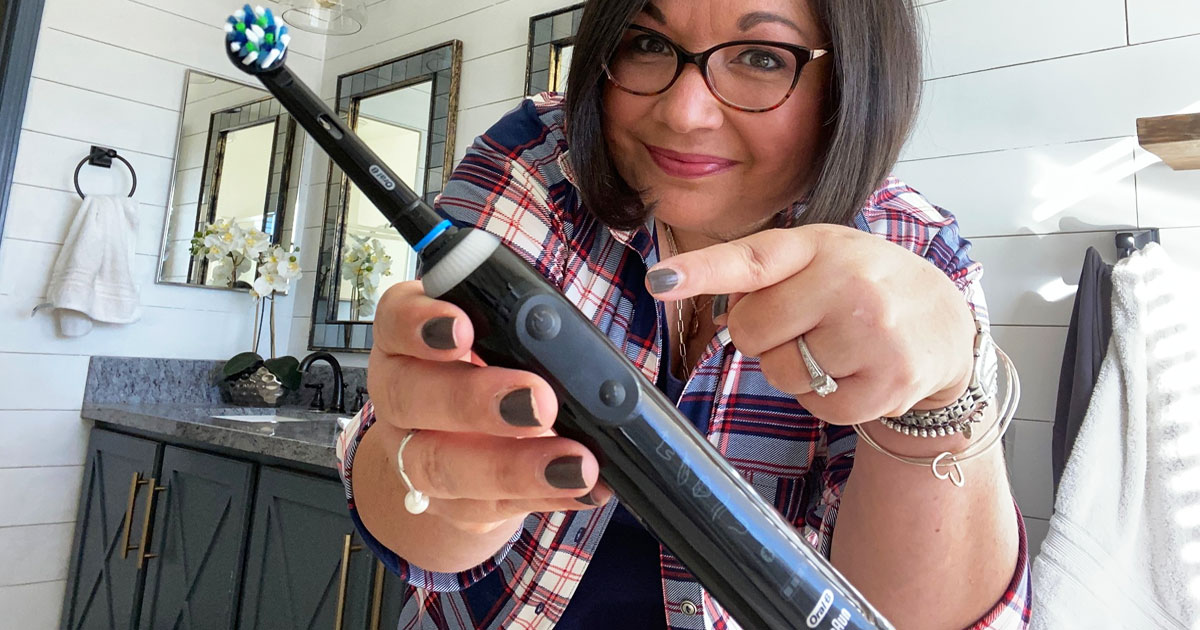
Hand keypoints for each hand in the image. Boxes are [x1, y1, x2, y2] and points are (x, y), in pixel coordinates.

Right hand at [367, 281, 611, 534]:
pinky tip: (586, 490)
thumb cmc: (495, 363)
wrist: (466, 435)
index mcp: (406, 338)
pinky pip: (485, 508)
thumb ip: (524, 330)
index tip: (462, 327)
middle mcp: (399, 394)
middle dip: (474, 401)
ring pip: (441, 468)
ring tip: (576, 466)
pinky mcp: (447, 503)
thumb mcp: (505, 335)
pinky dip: (544, 499)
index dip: (421, 324)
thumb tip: (579, 350)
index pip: (395, 322)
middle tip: (538, 402)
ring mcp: (412, 455)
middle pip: (410, 398)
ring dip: (513, 470)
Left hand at [646, 224, 975, 425]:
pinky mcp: (888, 383)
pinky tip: (854, 372)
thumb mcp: (824, 255)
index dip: (700, 272)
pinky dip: (825, 399)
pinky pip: (817, 406)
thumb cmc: (866, 285)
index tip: (659, 280)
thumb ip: (767, 270)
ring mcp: (872, 335)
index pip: (752, 260)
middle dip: (766, 336)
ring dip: (796, 370)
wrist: (944, 324)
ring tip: (835, 347)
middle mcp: (849, 284)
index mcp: (821, 246)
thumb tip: (710, 297)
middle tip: (805, 324)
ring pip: (783, 374)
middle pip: (752, 331)